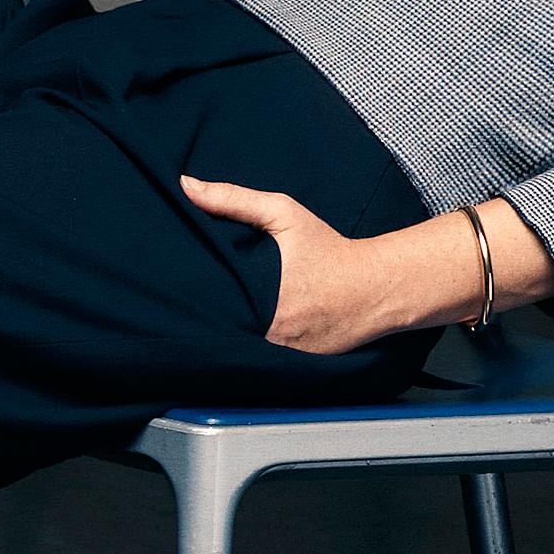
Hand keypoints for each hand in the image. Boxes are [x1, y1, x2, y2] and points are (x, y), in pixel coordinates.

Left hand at [180, 174, 402, 354]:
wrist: (375, 287)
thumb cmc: (327, 248)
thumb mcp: (283, 215)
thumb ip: (233, 199)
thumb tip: (186, 186)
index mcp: (261, 297)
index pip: (208, 304)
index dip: (191, 296)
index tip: (178, 285)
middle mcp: (271, 332)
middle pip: (222, 328)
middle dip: (209, 315)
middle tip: (192, 302)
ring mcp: (284, 355)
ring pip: (241, 349)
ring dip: (231, 334)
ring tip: (220, 317)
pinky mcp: (296, 367)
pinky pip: (265, 360)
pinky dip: (256, 349)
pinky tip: (252, 331)